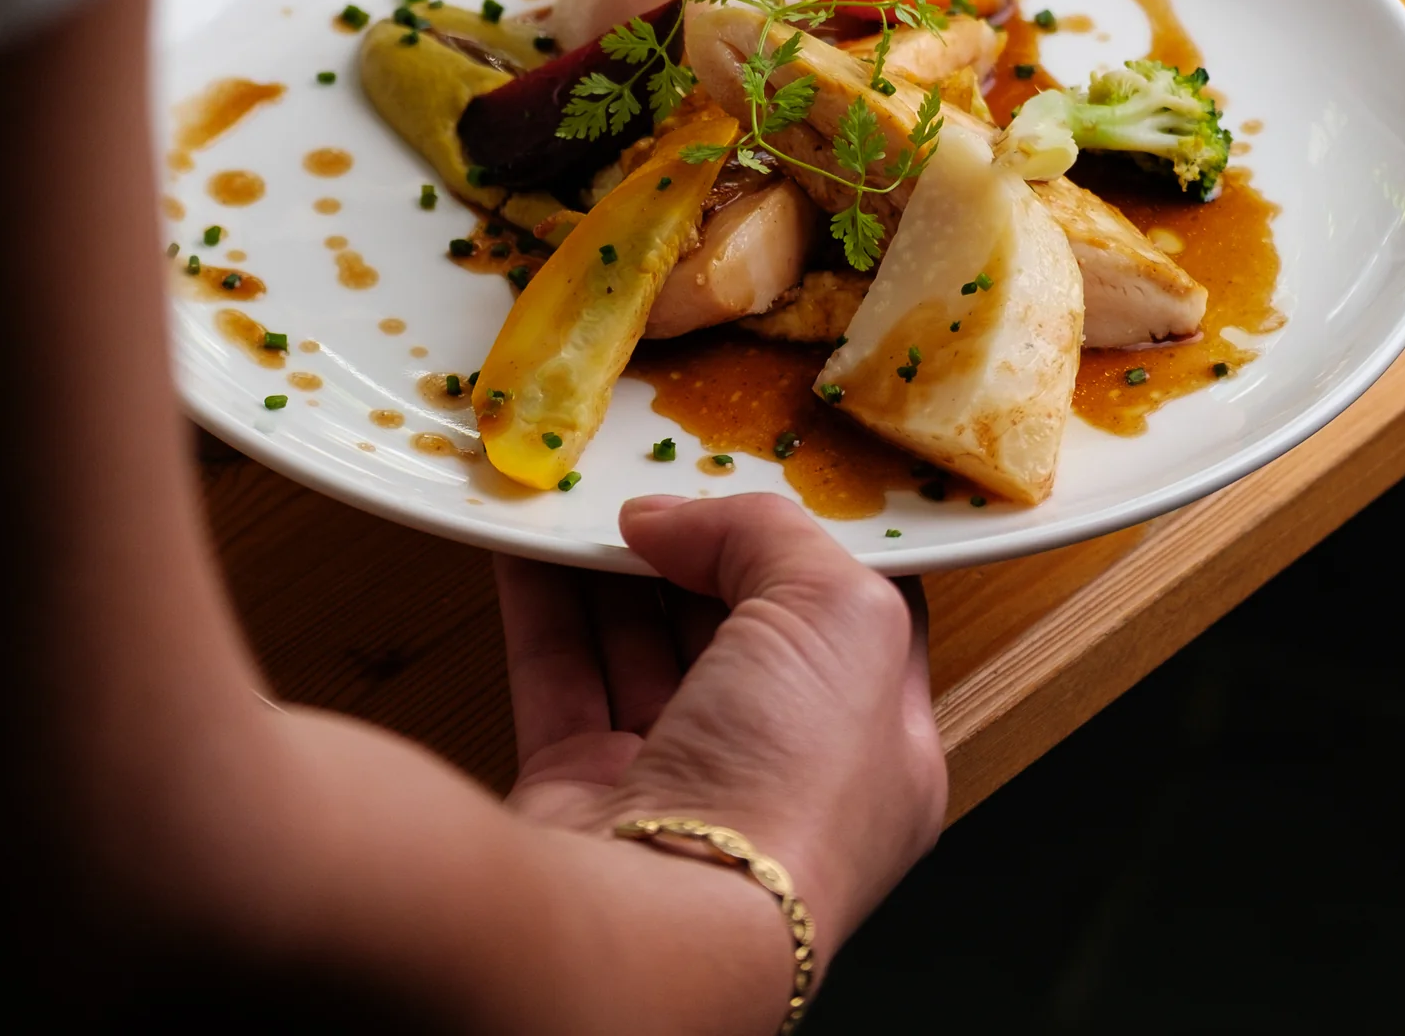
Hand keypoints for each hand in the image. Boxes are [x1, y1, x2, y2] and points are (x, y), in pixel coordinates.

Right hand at [495, 493, 945, 956]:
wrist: (659, 926)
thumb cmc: (788, 788)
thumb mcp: (838, 613)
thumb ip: (771, 534)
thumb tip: (676, 518)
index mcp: (879, 745)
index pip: (855, 621)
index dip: (813, 545)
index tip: (762, 479)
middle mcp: (780, 774)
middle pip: (739, 627)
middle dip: (699, 550)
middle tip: (657, 479)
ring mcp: (677, 787)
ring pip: (642, 645)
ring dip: (612, 565)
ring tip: (582, 492)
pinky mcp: (580, 794)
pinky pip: (560, 672)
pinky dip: (540, 601)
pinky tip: (525, 540)